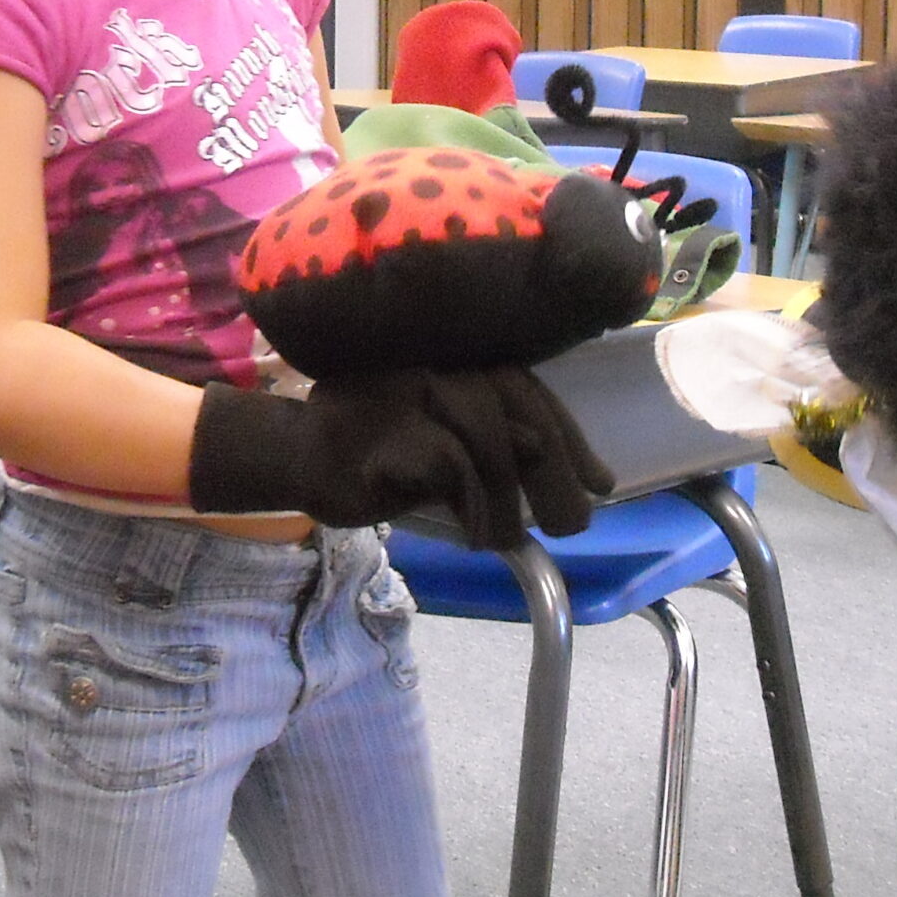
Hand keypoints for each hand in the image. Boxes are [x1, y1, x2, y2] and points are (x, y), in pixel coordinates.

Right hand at [189, 367, 614, 549]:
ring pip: (488, 433)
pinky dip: (473, 503)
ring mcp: (406, 388)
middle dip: (554, 468)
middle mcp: (436, 360)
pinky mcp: (382, 428)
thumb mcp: (453, 448)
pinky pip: (450, 462)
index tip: (600, 485)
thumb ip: (505, 447)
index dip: (569, 436)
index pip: (527, 386)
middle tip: (574, 523)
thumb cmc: (382, 453)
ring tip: (509, 537)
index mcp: (456, 358)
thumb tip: (580, 480)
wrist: (295, 456)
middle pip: (515, 402)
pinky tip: (473, 532)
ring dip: (509, 496)